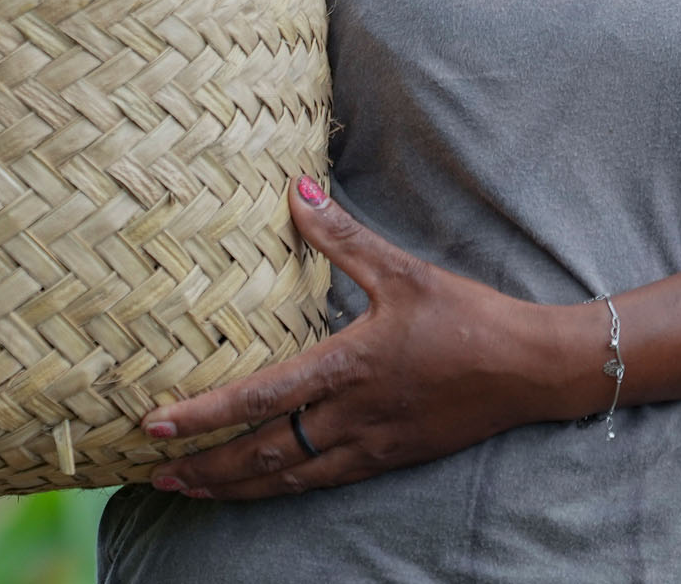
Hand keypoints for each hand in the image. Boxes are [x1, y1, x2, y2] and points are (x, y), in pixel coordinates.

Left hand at [137, 176, 589, 500]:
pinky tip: (264, 487)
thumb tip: (296, 189)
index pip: (261, 397)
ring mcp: (370, 445)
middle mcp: (352, 416)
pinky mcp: (389, 458)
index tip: (156, 423)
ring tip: (189, 489)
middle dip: (205, 466)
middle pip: (263, 453)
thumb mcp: (402, 269)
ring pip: (288, 478)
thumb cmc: (465, 315)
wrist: (527, 369)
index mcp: (349, 367)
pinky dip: (281, 489)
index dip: (205, 414)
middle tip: (153, 469)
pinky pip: (322, 482)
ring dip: (234, 486)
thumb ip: (342, 236)